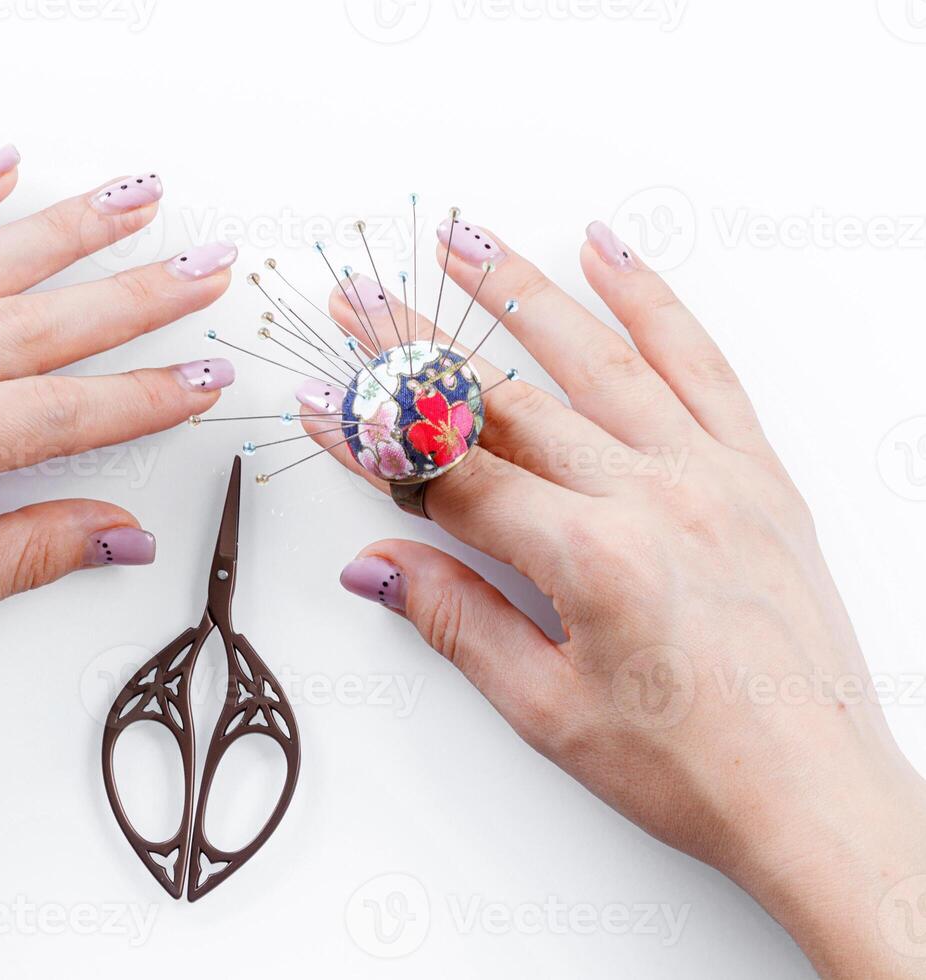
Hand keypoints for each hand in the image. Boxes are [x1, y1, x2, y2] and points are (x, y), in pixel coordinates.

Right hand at [310, 219, 925, 977]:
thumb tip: (379, 564)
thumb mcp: (548, 710)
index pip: (451, 474)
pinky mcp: (756, 472)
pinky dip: (652, 301)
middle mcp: (654, 498)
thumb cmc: (695, 769)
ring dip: (519, 290)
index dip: (374, 438)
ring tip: (461, 241)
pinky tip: (609, 255)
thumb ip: (457, 621)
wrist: (817, 795)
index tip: (324, 402)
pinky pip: (701, 363)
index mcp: (592, 560)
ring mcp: (711, 475)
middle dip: (417, 346)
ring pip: (596, 356)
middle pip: (507, 401)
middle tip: (362, 298)